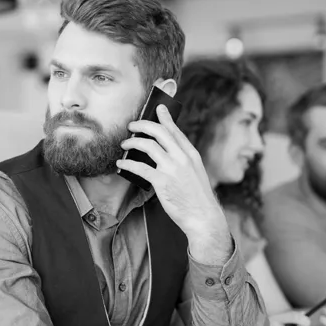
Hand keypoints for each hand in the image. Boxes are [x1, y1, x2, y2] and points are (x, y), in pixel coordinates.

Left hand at [117, 105, 231, 263]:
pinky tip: (121, 165)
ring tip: (125, 144)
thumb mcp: (196, 173)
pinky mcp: (162, 182)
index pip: (175, 130)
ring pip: (148, 145)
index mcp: (191, 154)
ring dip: (132, 142)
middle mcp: (182, 157)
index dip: (164, 117)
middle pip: (159, 131)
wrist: (203, 217)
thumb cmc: (198, 198)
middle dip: (142, 125)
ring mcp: (172, 168)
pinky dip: (127, 164)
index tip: (157, 108)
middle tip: (132, 126)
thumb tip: (166, 153)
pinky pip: (139, 167)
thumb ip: (183, 161)